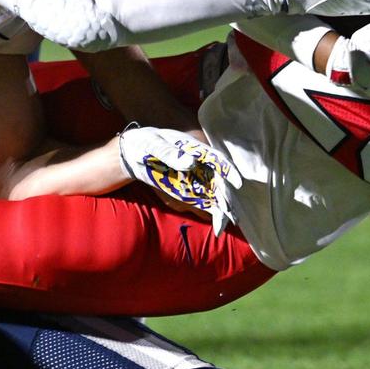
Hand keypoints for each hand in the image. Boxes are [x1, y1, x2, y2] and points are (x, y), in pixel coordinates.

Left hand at [119, 126, 240, 234]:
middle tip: (230, 215)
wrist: (132, 153)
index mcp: (194, 149)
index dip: (229, 170)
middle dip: (225, 197)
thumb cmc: (144, 143)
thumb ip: (170, 152)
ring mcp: (193, 177)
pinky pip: (201, 201)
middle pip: (218, 180)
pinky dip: (210, 212)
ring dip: (221, 208)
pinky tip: (217, 225)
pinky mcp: (185, 189)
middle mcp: (198, 164)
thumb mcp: (153, 144)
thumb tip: (190, 161)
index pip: (216, 159)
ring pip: (213, 193)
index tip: (237, 182)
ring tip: (227, 225)